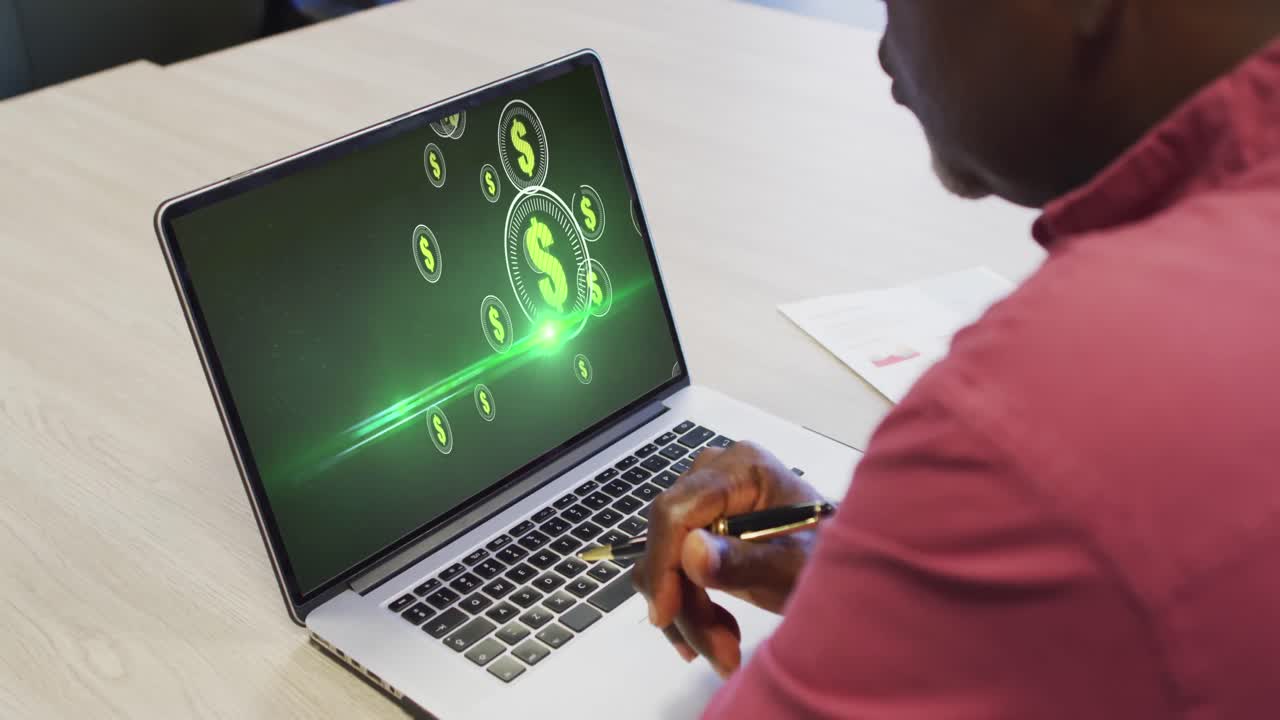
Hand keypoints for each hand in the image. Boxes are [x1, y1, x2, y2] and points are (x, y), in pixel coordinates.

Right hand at [632, 441, 824, 676]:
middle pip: (667, 539)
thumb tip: (691, 552)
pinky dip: (687, 607)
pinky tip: (717, 636)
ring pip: (663, 561)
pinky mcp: (700, 525)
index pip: (676, 511)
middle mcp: (714, 474)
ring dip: (687, 614)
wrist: (852, 568)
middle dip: (684, 602)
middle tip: (719, 653)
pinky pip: (672, 568)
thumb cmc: (834, 562)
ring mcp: (705, 499)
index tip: (667, 615)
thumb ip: (747, 561)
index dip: (664, 563)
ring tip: (724, 653)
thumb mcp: (796, 568)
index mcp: (742, 469)